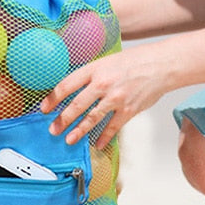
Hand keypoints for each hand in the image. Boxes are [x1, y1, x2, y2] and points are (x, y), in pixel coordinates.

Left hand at [39, 45, 167, 148]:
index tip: (44, 108)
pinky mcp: (128, 110)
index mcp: (95, 69)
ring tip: (69, 140)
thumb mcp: (107, 61)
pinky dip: (104, 137)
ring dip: (78, 131)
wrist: (160, 65)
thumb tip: (75, 88)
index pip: (67, 85)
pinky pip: (112, 127)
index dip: (53, 98)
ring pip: (92, 118)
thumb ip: (92, 75)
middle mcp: (103, 84)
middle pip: (76, 105)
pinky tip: (97, 144)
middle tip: (52, 130)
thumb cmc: (134, 60)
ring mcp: (115, 98)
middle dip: (62, 120)